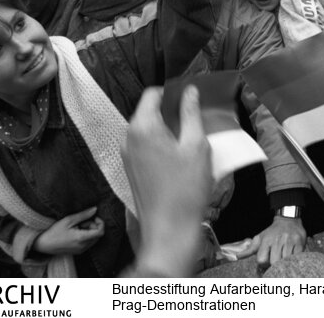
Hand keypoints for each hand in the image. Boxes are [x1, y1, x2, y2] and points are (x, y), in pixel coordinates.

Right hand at [32, 206, 104, 255]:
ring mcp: (81, 250)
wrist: (44, 244)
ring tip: (77, 227)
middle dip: (93, 226)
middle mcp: (83, 246)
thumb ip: (83, 215)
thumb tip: (95, 209)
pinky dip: (86, 236)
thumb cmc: (55, 231)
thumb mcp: (69, 220)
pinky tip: (76, 232)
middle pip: (98, 234)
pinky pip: (88, 243)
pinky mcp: (79, 252)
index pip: (100, 232)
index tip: (93, 217)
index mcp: (81, 238)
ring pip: (94, 238)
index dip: (100, 223)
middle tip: (82, 221)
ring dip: (90, 231)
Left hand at [121, 86, 212, 277]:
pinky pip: (145, 146)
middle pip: (149, 111)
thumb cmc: (186, 188)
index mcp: (142, 126)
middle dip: (171, 111)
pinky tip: (180, 157)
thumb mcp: (196, 146)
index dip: (172, 91)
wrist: (169, 231)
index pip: (152, 93)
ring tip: (191, 140)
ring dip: (167, 129)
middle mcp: (129, 137)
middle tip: (196, 120)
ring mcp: (127, 155)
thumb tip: (190, 91)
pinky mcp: (131, 170)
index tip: (191, 98)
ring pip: (148, 129)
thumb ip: (191, 114)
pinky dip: (161, 144)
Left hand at [236, 216, 306, 268]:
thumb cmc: (272, 232)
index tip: (266, 263)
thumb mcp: (260, 238)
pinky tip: (292, 257)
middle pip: (274, 262)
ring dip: (285, 264)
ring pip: (285, 261)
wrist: (288, 219)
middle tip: (276, 262)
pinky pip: (296, 257)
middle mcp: (277, 241)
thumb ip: (250, 249)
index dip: (263, 264)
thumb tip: (238, 257)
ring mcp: (289, 242)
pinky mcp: (299, 243)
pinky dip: (294, 260)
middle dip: (274, 265)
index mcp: (266, 241)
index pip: (261, 260)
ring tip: (284, 260)